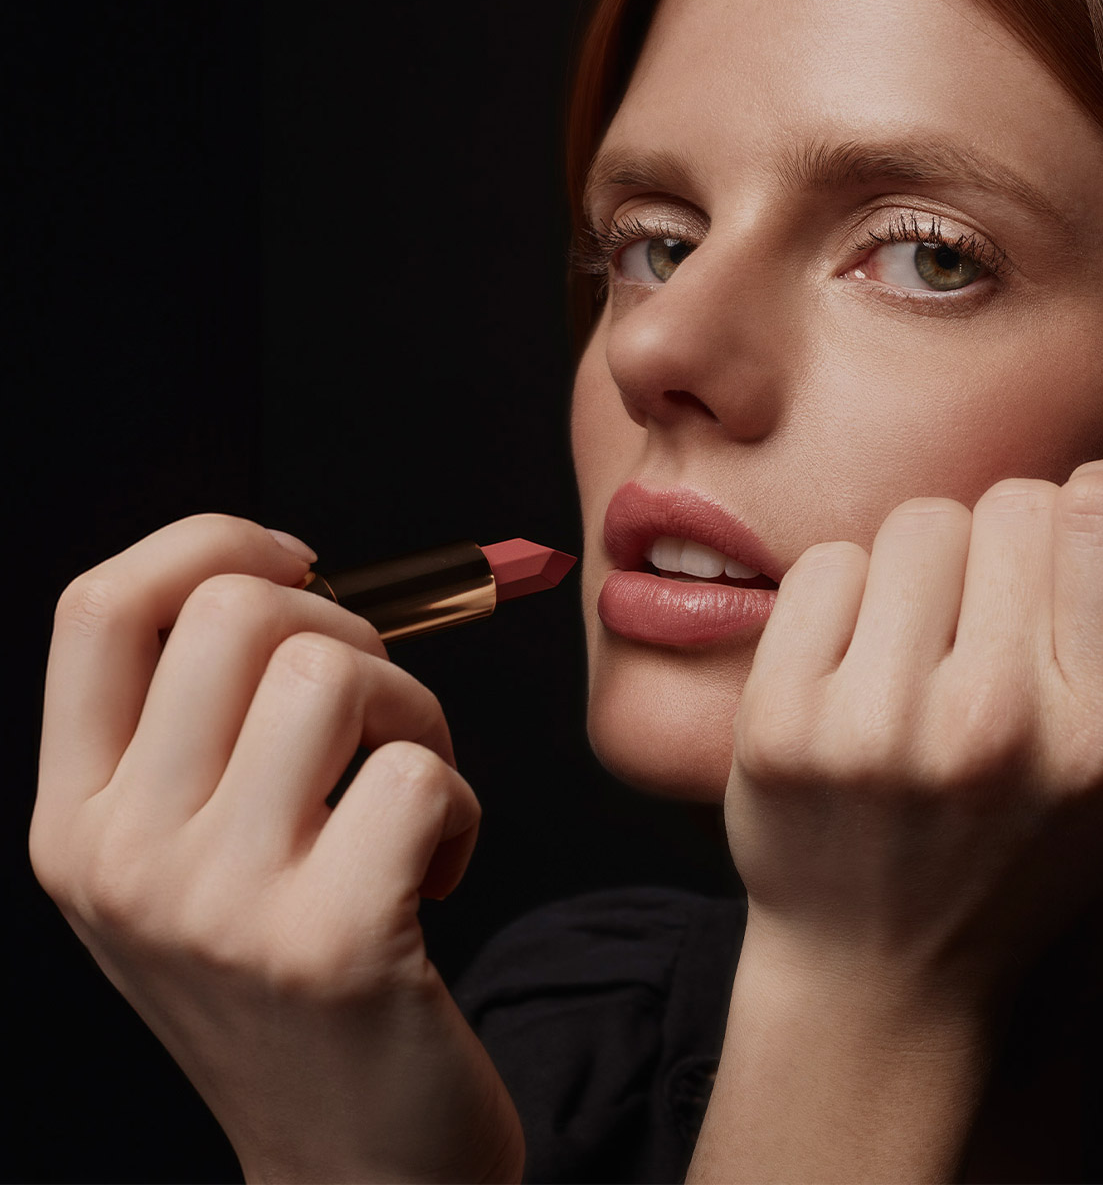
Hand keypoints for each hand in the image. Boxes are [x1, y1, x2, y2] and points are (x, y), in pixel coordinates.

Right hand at [30, 514, 523, 1183]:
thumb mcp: (195, 857)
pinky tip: (440, 873)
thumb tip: (295, 569)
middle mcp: (122, 857)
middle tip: (376, 712)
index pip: (101, 605)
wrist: (346, 1166)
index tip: (301, 558)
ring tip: (414, 795)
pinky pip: (423, 774)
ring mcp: (218, 904)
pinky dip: (465, 806)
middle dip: (349, 627)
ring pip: (338, 672)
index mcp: (76, 819)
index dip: (210, 540)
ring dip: (414, 714)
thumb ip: (205, 726)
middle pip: (237, 613)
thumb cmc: (289, 976)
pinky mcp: (331, 943)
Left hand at [725, 458, 1102, 1014]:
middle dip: (998, 546)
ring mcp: (875, 724)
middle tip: (982, 620)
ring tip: (916, 647)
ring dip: (919, 569)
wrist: (876, 968)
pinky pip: (827, 564)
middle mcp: (992, 725)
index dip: (1092, 505)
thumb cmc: (1006, 852)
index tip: (1069, 542)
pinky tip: (851, 665)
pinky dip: (844, 597)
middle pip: (1006, 504)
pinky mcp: (780, 720)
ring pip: (915, 524)